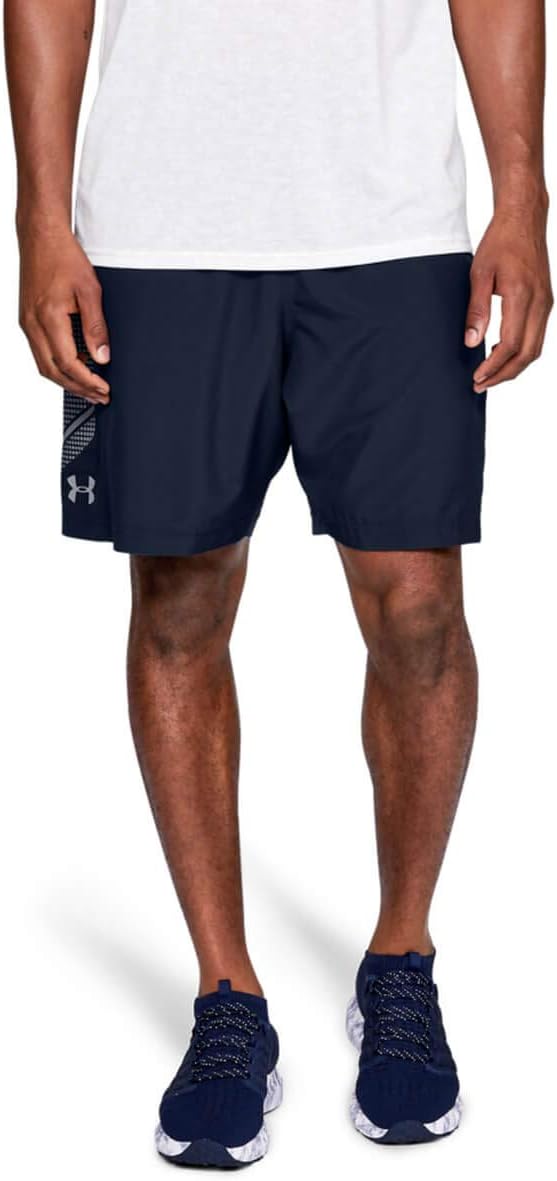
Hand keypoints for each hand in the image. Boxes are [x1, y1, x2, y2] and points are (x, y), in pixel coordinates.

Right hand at [18, 221, 109, 404]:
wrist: (40, 236)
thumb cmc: (64, 257)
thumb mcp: (90, 290)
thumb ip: (96, 326)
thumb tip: (102, 356)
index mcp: (48, 317)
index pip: (67, 363)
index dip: (86, 381)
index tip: (103, 389)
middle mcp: (32, 324)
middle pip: (53, 372)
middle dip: (77, 388)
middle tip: (99, 397)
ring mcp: (26, 324)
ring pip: (44, 366)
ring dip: (66, 381)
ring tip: (88, 389)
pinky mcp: (26, 320)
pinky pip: (40, 353)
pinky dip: (57, 367)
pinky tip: (73, 369)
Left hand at [465, 200, 552, 392]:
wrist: (524, 219)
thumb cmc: (500, 242)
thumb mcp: (479, 273)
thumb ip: (476, 309)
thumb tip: (471, 341)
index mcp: (522, 296)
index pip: (512, 344)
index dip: (494, 366)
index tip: (477, 377)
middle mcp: (540, 303)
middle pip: (527, 354)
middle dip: (504, 374)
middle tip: (481, 384)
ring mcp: (547, 303)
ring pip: (536, 349)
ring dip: (514, 366)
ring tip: (490, 374)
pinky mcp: (546, 302)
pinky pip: (538, 336)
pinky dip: (522, 352)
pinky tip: (502, 352)